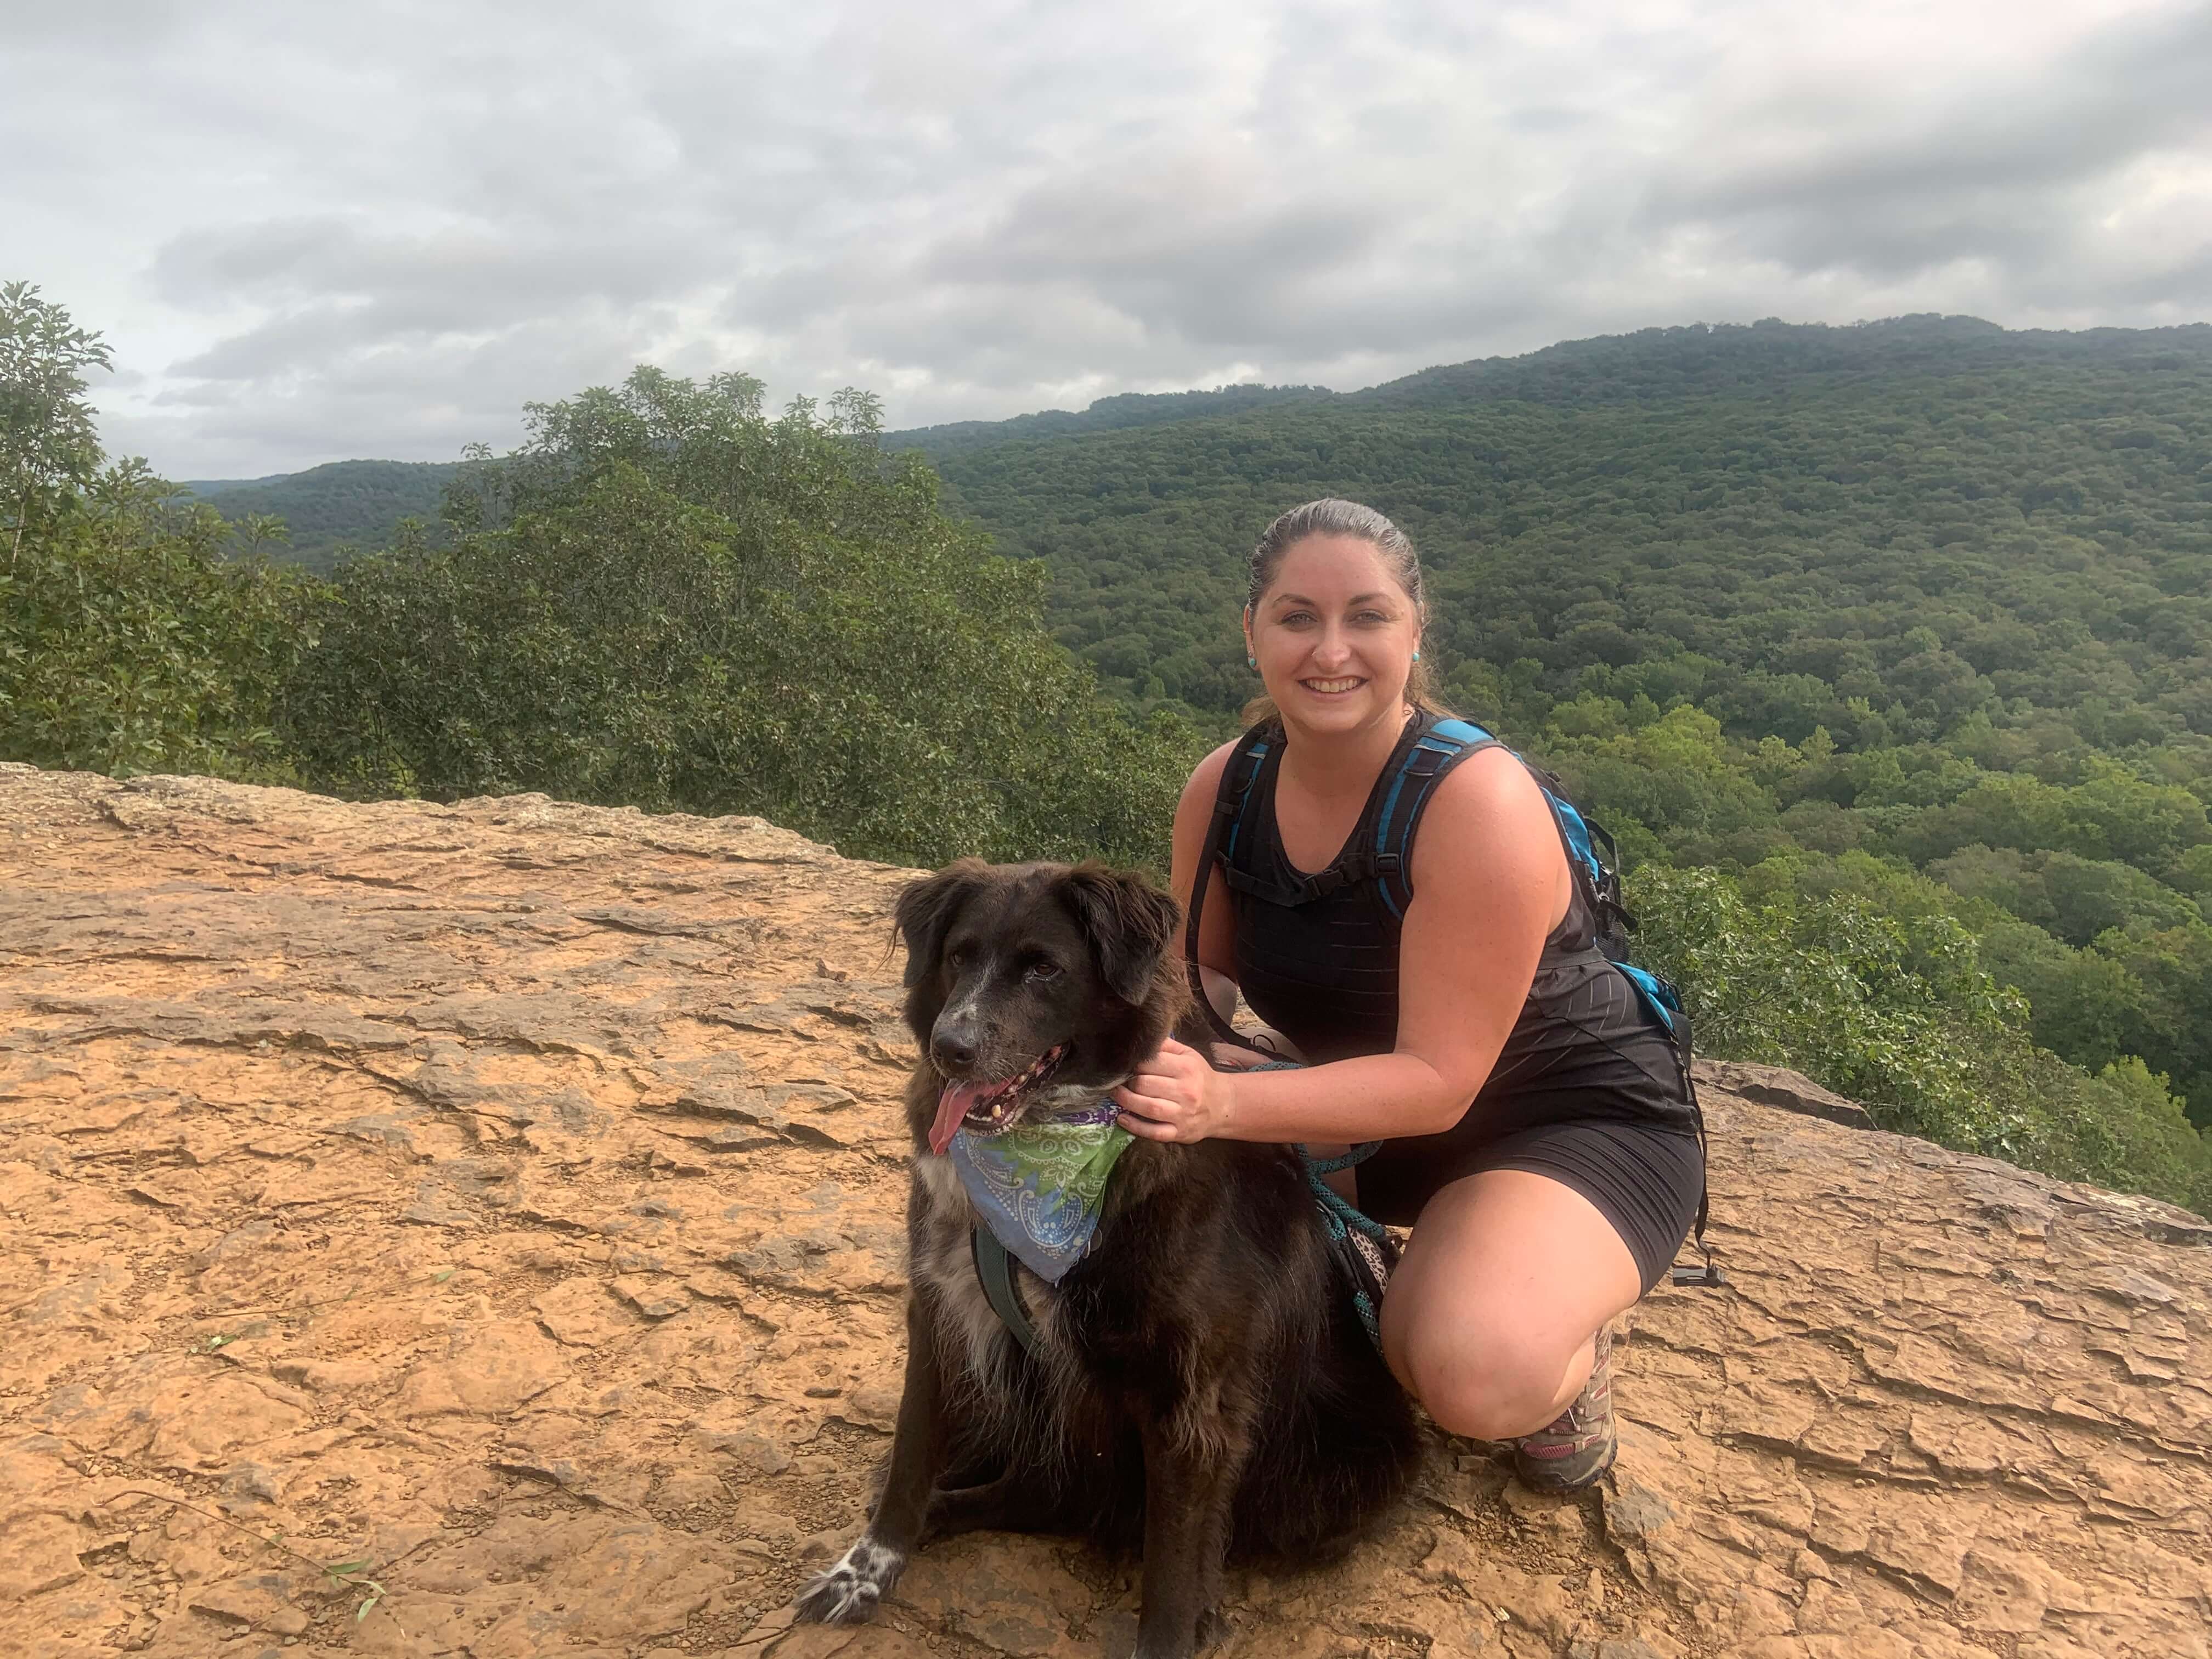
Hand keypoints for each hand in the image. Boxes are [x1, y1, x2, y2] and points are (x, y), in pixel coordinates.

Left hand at [1113, 1036, 1235, 1142]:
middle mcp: (1186, 1091)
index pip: (1151, 1063)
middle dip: (1128, 1082)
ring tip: (1115, 1094)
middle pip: (1145, 1085)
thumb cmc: (1200, 1077)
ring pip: (1148, 1108)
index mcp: (1186, 1068)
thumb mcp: (1188, 1055)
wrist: (1223, 1105)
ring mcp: (1182, 1114)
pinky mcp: (1179, 1133)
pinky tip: (1122, 1118)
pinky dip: (1135, 1126)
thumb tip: (1142, 1038)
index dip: (1134, 1063)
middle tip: (1119, 1079)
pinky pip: (1154, 1132)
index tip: (1125, 1064)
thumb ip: (1166, 1046)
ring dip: (1126, 1101)